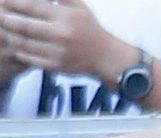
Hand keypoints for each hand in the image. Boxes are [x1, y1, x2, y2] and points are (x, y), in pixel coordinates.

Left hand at [0, 0, 124, 78]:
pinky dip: (20, 51)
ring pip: (24, 44)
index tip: (3, 0)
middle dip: (6, 19)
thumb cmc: (92, 30)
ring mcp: (58, 52)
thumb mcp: (79, 6)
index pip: (32, 7)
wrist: (107, 58)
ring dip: (10, 36)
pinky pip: (31, 58)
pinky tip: (15, 44)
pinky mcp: (57, 66)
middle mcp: (61, 35)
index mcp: (65, 17)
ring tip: (4, 30)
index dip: (14, 2)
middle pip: (24, 26)